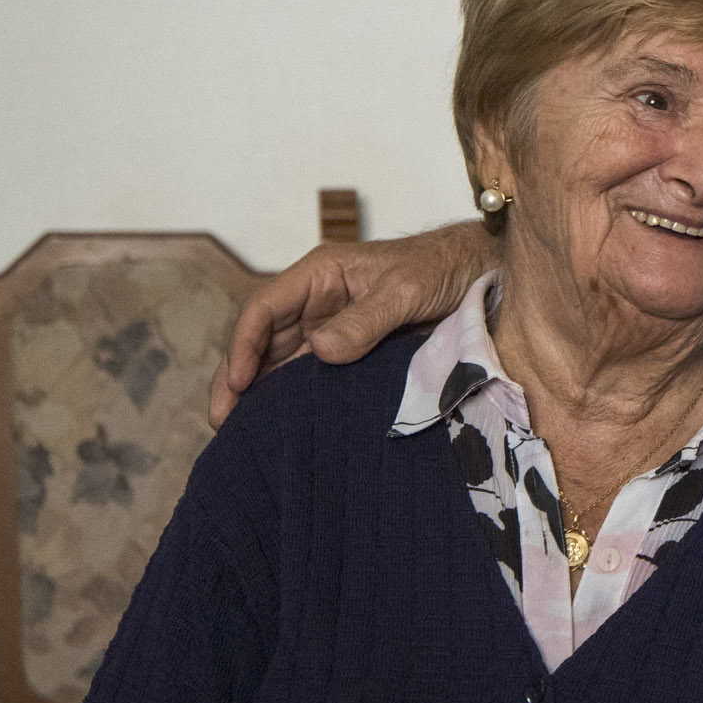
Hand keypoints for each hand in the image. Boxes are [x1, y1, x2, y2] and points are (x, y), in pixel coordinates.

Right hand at [210, 222, 495, 425]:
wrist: (480, 273)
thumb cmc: (442, 268)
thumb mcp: (406, 289)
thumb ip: (366, 319)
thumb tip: (320, 350)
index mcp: (319, 276)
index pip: (263, 309)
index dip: (243, 346)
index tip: (238, 384)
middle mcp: (316, 302)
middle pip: (262, 342)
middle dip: (238, 380)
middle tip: (222, 424)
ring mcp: (331, 328)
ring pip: (281, 363)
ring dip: (260, 395)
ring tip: (241, 435)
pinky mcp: (351, 353)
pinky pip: (313, 376)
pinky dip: (293, 399)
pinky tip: (284, 427)